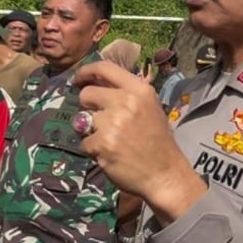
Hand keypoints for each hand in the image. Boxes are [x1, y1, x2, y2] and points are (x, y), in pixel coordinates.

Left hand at [74, 61, 205, 222]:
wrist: (165, 174)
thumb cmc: (157, 141)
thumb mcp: (149, 107)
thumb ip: (126, 94)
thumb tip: (95, 83)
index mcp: (139, 90)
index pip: (104, 68)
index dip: (85, 71)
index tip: (77, 79)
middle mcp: (126, 102)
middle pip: (87, 94)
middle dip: (87, 107)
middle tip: (100, 120)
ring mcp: (113, 123)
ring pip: (82, 120)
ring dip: (91, 131)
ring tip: (110, 141)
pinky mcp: (102, 144)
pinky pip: (84, 142)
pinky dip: (93, 149)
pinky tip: (110, 154)